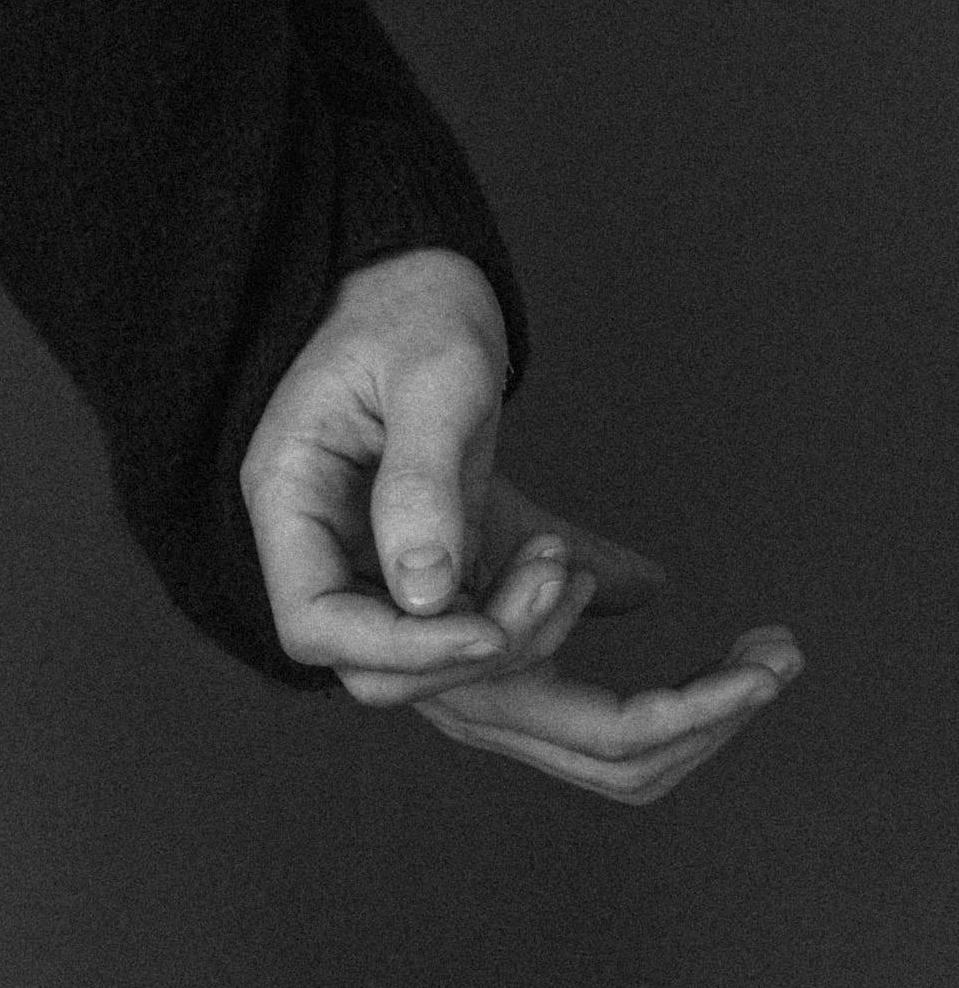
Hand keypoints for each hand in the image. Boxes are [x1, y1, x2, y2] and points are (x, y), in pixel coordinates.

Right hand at [240, 246, 801, 802]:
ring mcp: (396, 582)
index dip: (410, 647)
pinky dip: (590, 634)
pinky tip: (650, 587)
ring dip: (598, 699)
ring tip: (690, 644)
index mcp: (296, 508)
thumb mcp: (428, 372)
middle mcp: (336, 563)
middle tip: (657, 656)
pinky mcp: (457, 584)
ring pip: (487, 692)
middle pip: (416, 687)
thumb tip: (424, 589)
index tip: (495, 625)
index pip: (322, 628)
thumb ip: (423, 475)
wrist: (417, 287)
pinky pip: (523, 646)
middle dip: (546, 693)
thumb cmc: (410, 306)